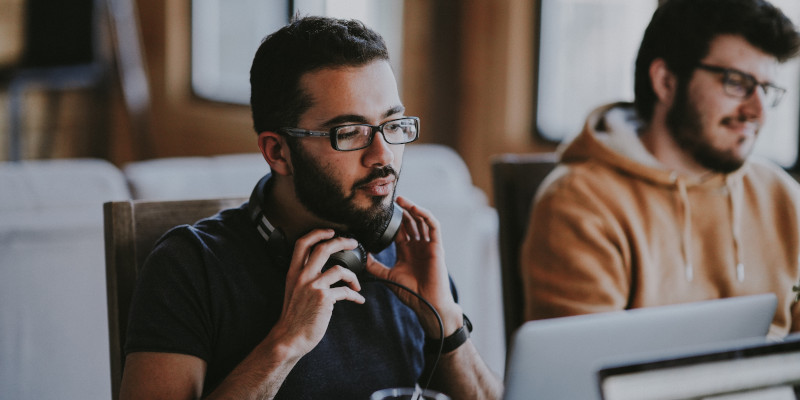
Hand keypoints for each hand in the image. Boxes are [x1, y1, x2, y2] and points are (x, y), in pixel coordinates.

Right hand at [269, 229, 365, 356]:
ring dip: (353, 276)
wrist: (290, 338)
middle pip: (323, 248)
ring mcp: (313, 286)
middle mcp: (302, 276)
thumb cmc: (294, 317)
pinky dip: (355, 295)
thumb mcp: (293, 291)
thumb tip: (323, 270)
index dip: (317, 233)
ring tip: (357, 284)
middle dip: (341, 241)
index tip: (330, 231)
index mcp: (294, 273)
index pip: (302, 244)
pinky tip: (358, 300)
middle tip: (352, 243)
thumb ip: (305, 278)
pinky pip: (345, 291)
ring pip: (339, 269)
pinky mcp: (324, 298)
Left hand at [366, 196, 462, 336]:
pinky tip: (415, 209)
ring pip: (422, 221)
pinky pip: (433, 226)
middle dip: (402, 210)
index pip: (400, 230)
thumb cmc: (411, 292)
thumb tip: (361, 256)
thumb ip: (374, 266)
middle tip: (390, 200)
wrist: (427, 304)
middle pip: (410, 222)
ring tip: (401, 200)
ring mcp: (428, 245)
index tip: (380, 210)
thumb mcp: (387, 276)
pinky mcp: (437, 246)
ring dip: (412, 209)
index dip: (392, 219)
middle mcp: (418, 246)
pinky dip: (425, 216)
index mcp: (407, 251)